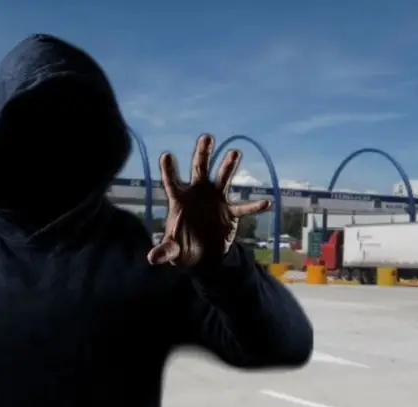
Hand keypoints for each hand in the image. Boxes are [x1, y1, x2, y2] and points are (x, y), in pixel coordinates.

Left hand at [147, 134, 270, 265]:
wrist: (203, 257)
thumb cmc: (182, 247)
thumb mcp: (172, 250)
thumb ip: (164, 251)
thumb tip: (152, 258)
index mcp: (179, 200)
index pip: (172, 182)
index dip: (169, 170)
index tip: (166, 155)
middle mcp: (198, 194)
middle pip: (199, 170)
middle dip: (202, 154)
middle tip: (206, 137)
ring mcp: (215, 200)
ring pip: (222, 179)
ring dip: (228, 166)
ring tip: (235, 153)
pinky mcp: (229, 213)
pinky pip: (242, 208)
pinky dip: (254, 207)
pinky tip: (266, 204)